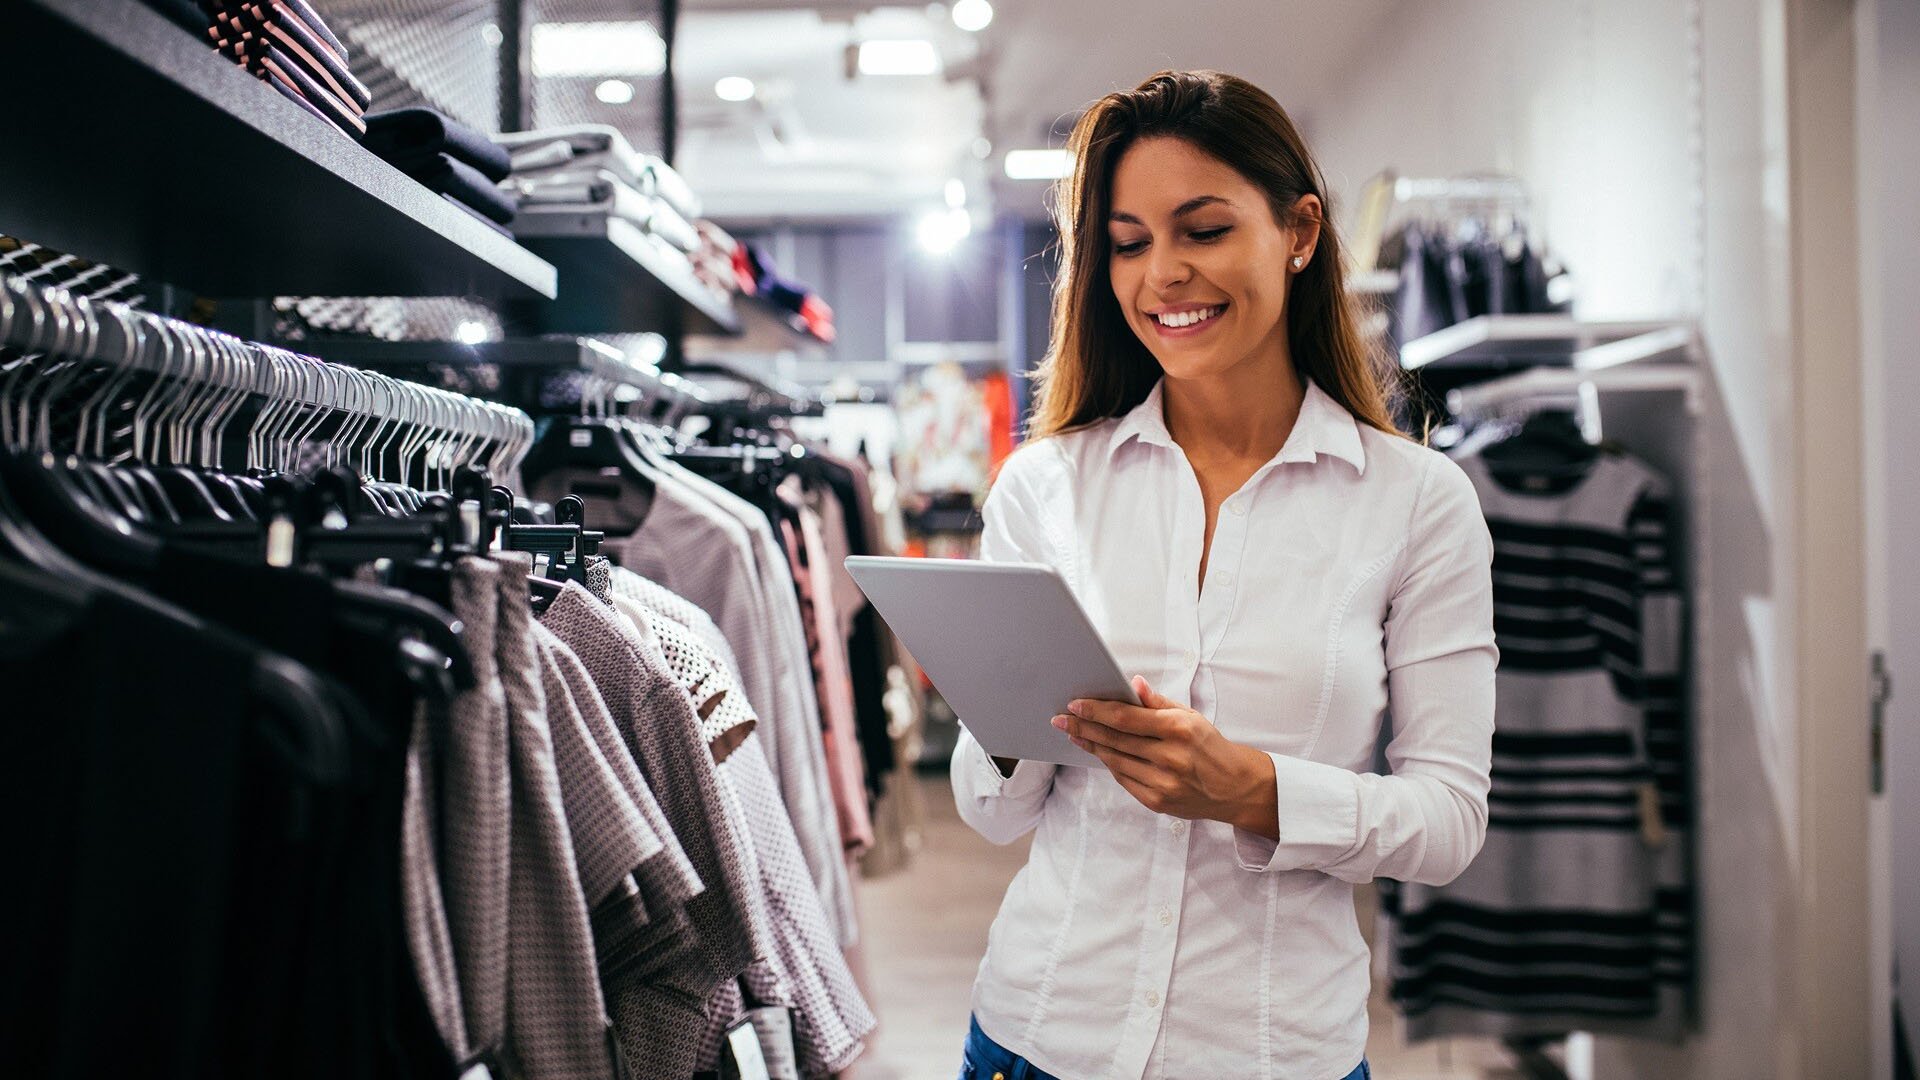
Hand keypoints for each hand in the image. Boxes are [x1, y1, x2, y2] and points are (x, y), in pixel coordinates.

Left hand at [1055, 676, 1279, 838]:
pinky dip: (1109, 764)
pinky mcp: (1157, 801)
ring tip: (1074, 734)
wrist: (1234, 787)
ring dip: (1091, 746)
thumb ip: (1158, 702)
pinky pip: (1124, 779)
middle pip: (1114, 739)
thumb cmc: (1210, 746)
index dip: (1096, 711)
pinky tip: (1098, 752)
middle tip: (1061, 720)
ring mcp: (1162, 782)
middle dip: (1083, 728)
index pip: (1125, 718)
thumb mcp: (1191, 716)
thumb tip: (1132, 684)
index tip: (1075, 705)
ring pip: (1115, 760)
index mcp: (1178, 729)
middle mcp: (1169, 757)